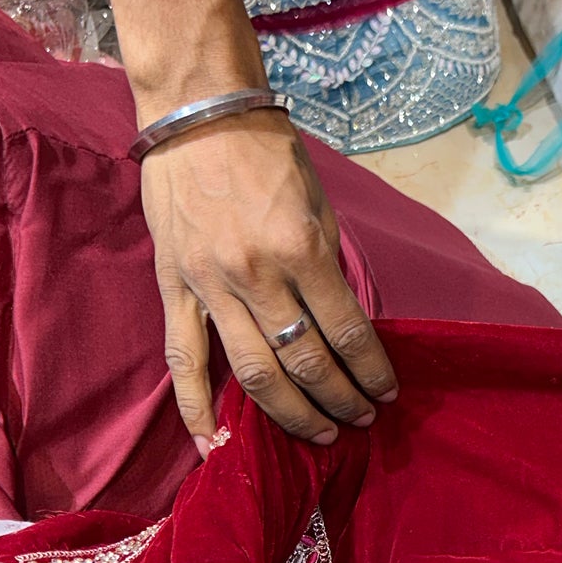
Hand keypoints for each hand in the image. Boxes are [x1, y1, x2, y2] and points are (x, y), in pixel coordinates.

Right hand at [140, 108, 395, 451]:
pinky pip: (183, 362)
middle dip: (341, 399)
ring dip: (293, 414)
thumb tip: (344, 329)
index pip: (347, 331)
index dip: (372, 371)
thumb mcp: (318, 207)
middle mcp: (256, 275)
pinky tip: (217, 447)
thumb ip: (327, 271)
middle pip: (305, 363)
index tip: (386, 392)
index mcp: (300, 249)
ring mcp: (210, 287)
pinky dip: (198, 410)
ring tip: (320, 434)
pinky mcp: (174, 290)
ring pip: (253, 374)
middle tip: (362, 419)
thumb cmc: (268, 156)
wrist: (198, 115)